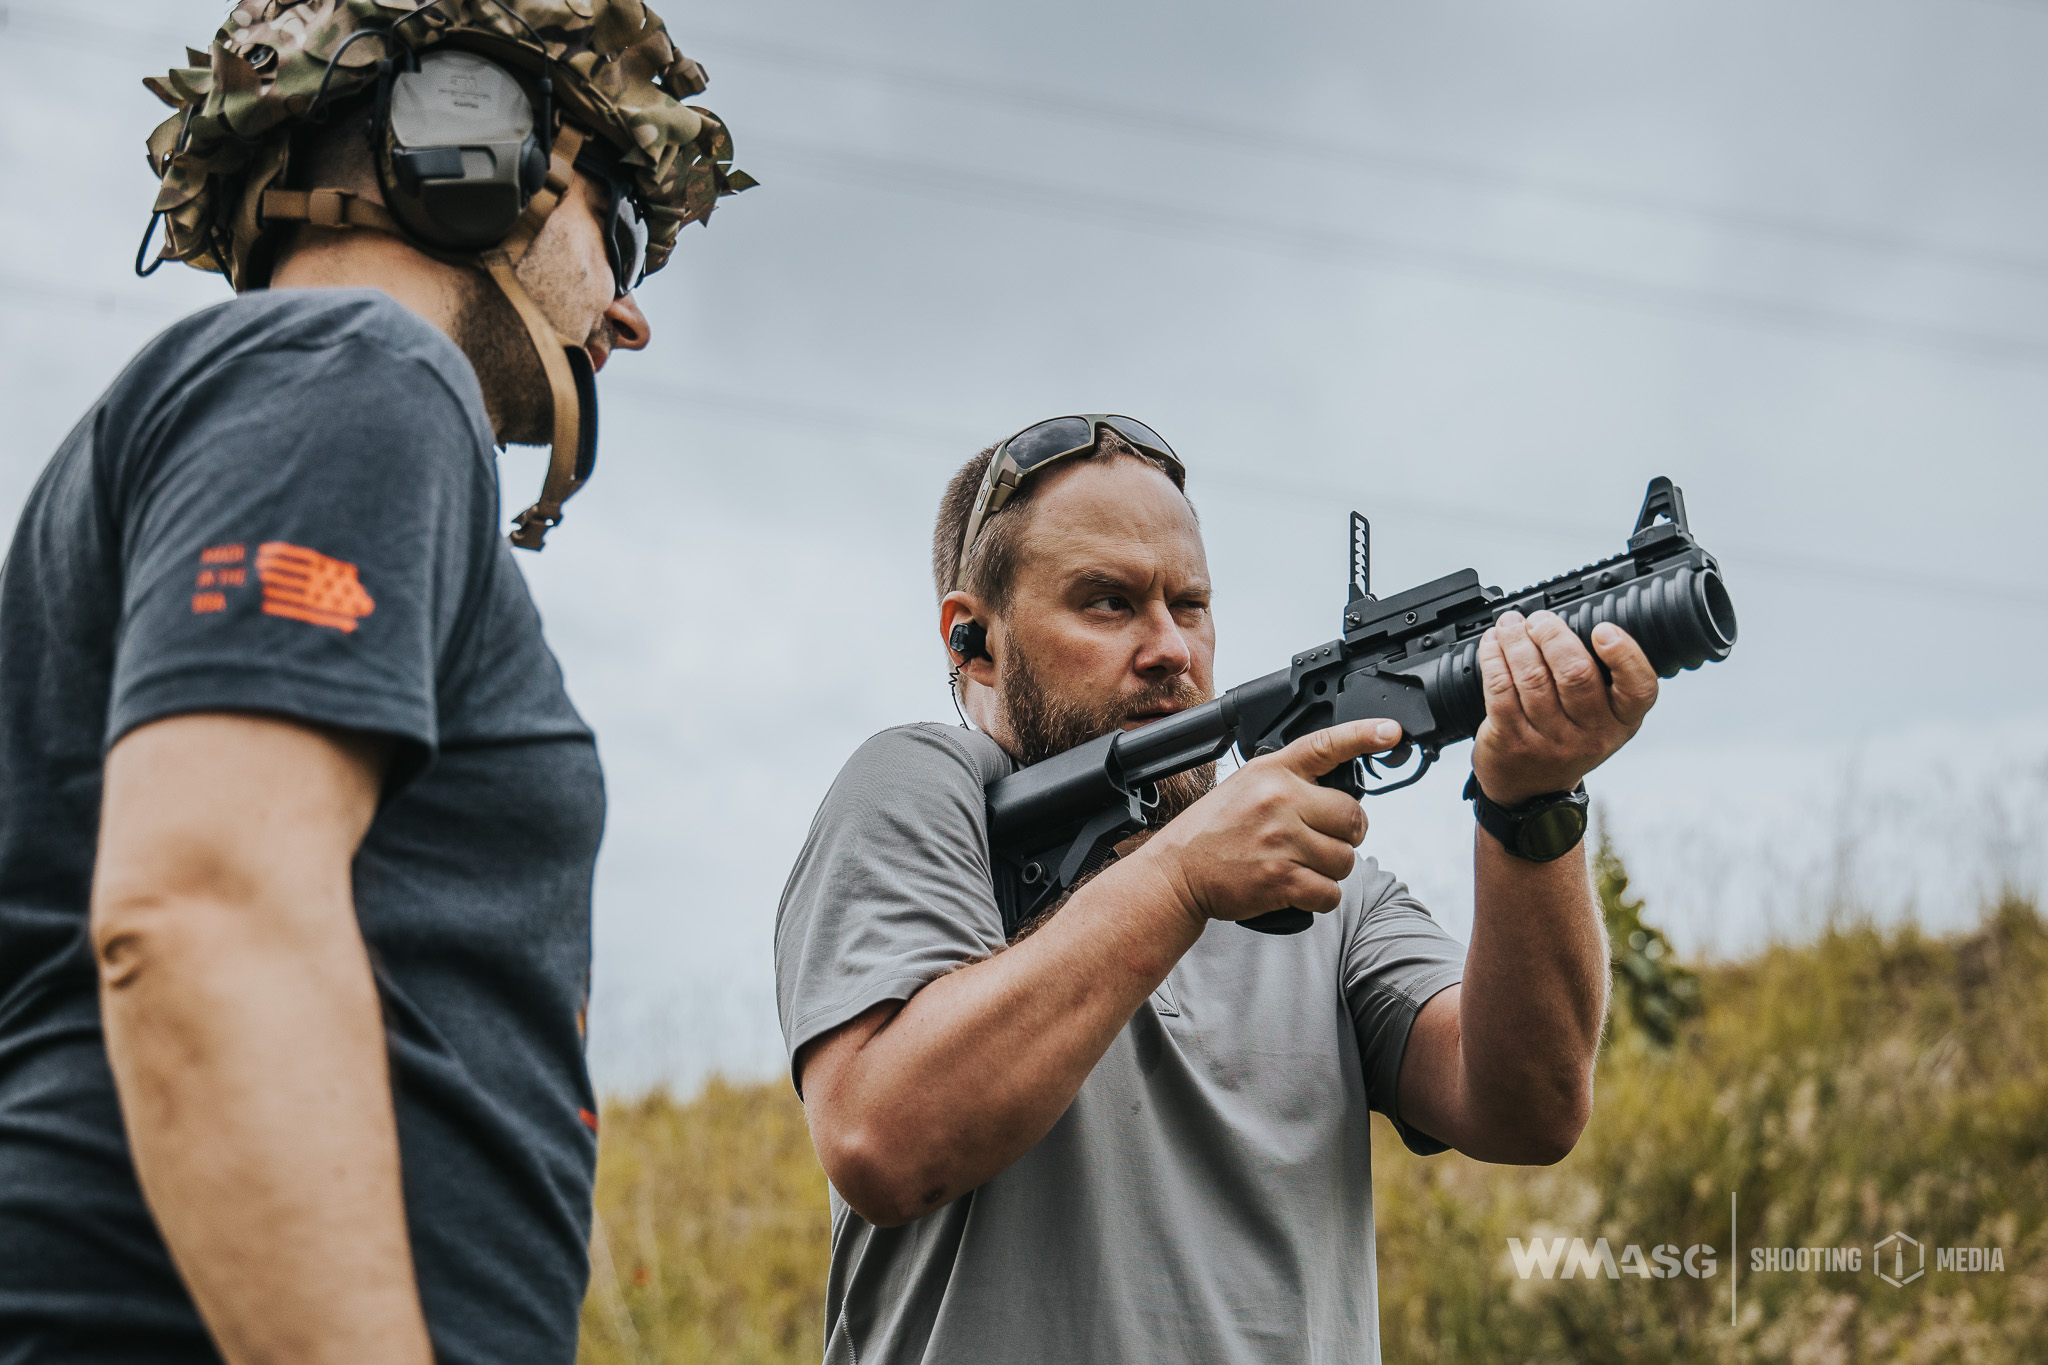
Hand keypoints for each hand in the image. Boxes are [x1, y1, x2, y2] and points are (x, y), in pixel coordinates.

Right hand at [1130, 719, 1401, 926]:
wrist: (1177, 872)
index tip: (1391, 731)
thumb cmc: (1212, 832)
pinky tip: (1297, 888)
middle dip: (1346, 834)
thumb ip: (1287, 782)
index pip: (1326, 745)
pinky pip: (1330, 892)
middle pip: (1353, 818)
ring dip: (1331, 869)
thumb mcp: (1245, 786)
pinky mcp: (1281, 878)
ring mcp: (1281, 840)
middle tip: (1321, 840)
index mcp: (1272, 772)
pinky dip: (1320, 896)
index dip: (1364, 735)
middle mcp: (1279, 800)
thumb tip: (1336, 795)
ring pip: (1345, 859)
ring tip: (1300, 865)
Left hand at [1470, 610, 1658, 806]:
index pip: (1638, 688)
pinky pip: (1500, 690)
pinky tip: (1492, 645)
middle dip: (1553, 635)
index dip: (1624, 654)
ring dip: (1516, 641)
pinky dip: (1493, 660)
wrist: (1529, 790)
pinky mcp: (1512, 740)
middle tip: (1539, 620)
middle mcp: (1591, 734)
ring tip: (1510, 625)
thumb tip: (1570, 622)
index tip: (1603, 629)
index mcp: (1622, 722)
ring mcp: (1550, 740)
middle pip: (1576, 673)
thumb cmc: (1567, 739)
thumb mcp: (1599, 720)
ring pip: (1533, 677)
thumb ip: (1600, 679)